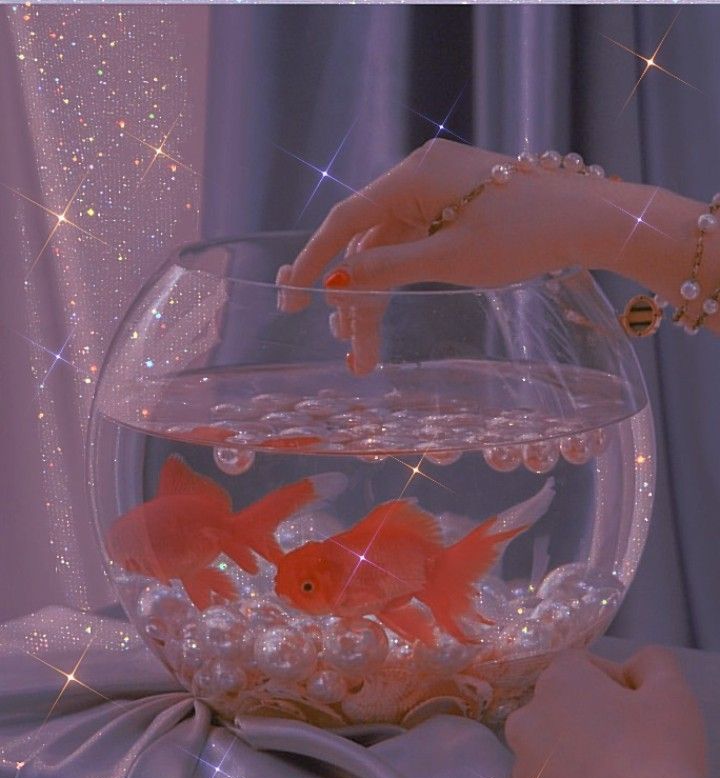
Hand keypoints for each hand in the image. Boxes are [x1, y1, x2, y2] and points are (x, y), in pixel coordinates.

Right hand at [276, 139, 603, 373]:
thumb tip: (337, 284)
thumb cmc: (525, 235)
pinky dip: (400, 278)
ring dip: (375, 294)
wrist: (590, 220)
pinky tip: (386, 311)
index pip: (346, 220)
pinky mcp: (456, 207)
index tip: (292, 299)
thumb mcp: (450, 258)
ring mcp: (439, 191)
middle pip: (367, 240)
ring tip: (364, 350)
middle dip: (353, 297)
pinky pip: (413, 243)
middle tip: (345, 348)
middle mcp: (420, 176)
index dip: (314, 260)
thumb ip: (388, 269)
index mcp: (414, 175)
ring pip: (389, 248)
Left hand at [504, 646, 707, 777]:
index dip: (615, 683)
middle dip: (589, 718)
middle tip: (630, 746)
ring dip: (572, 755)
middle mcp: (526, 717)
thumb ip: (652, 663)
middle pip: (559, 707)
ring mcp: (519, 767)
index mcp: (557, 681)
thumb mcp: (672, 693)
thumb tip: (634, 665)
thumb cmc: (660, 755)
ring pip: (547, 749)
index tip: (641, 710)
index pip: (581, 666)